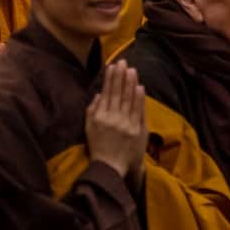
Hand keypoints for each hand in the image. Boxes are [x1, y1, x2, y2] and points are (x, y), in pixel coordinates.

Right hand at [85, 61, 147, 181]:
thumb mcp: (89, 128)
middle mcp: (113, 120)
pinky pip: (139, 112)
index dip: (110, 79)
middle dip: (121, 76)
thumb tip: (99, 94)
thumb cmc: (99, 147)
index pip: (107, 93)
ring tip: (132, 70)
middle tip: (123, 62)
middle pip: (118, 94)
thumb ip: (93, 110)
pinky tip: (140, 87)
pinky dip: (139, 99)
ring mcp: (126, 125)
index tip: (113, 65)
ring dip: (131, 83)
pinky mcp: (137, 131)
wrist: (110, 167)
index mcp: (100, 118)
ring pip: (129, 100)